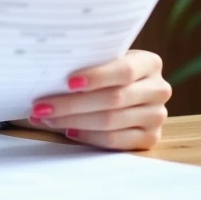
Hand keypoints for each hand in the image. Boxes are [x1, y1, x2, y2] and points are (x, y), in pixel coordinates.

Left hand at [26, 49, 170, 149]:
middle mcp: (159, 89)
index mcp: (150, 63)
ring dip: (73, 121)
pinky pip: (116, 141)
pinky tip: (69, 130)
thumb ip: (88, 61)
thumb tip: (48, 70)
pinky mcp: (150, 138)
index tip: (68, 82)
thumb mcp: (105, 58)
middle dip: (72, 104)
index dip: (96, 77)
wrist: (131, 87)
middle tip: (42, 106)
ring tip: (47, 118)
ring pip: (111, 121)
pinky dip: (89, 136)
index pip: (124, 71)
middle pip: (113, 99)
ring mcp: (157, 116)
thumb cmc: (108, 69)